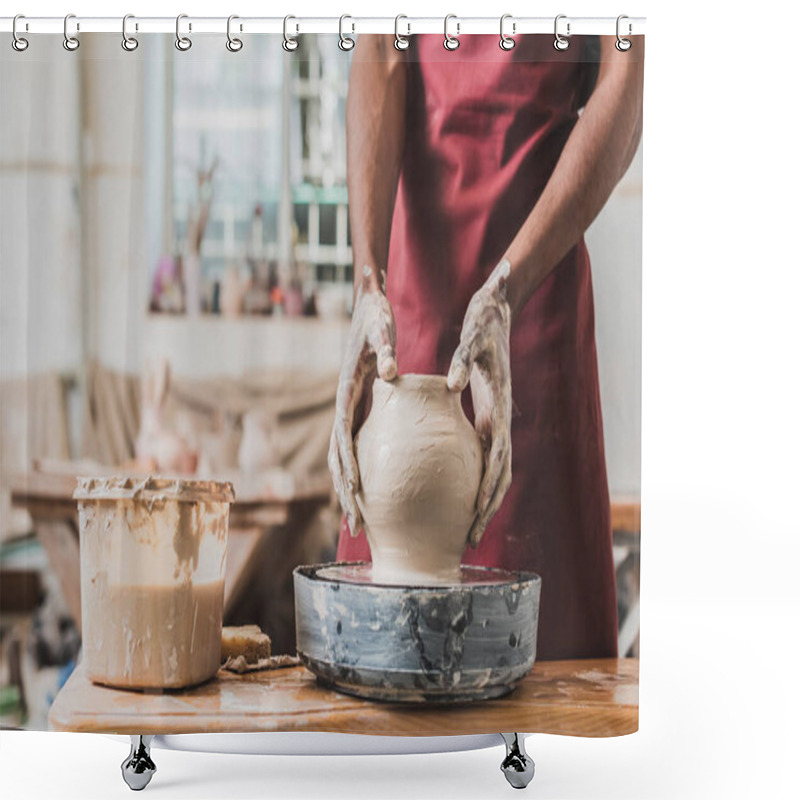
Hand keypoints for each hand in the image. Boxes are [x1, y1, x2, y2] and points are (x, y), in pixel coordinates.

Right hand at [328, 266, 397, 536]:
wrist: (366, 302)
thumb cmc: (374, 315)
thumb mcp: (380, 327)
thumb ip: (384, 349)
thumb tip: (390, 372)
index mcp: (346, 390)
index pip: (343, 437)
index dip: (348, 467)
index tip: (355, 495)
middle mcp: (344, 404)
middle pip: (340, 457)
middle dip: (346, 492)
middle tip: (357, 526)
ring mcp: (351, 408)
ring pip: (346, 457)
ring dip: (351, 489)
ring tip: (361, 522)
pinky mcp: (360, 407)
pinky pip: (359, 446)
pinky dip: (362, 471)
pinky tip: (374, 491)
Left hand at [447, 260, 512, 547]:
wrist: (497, 306)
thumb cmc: (484, 321)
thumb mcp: (473, 337)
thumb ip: (464, 359)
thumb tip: (453, 382)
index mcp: (499, 407)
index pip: (498, 461)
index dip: (489, 493)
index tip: (476, 520)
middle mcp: (500, 418)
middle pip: (499, 476)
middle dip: (487, 509)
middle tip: (470, 540)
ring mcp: (495, 418)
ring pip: (493, 469)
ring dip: (483, 500)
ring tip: (467, 529)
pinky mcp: (486, 413)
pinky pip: (482, 453)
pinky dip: (474, 477)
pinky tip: (458, 493)